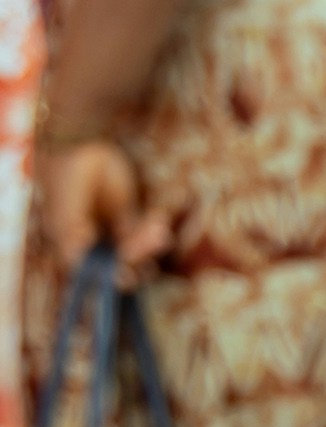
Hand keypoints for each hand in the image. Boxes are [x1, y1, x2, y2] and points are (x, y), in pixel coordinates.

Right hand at [38, 134, 168, 274]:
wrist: (81, 149)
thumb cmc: (67, 181)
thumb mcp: (65, 210)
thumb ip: (72, 235)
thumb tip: (77, 260)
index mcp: (71, 249)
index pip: (93, 273)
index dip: (110, 277)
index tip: (127, 275)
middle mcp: (92, 246)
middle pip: (118, 265)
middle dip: (137, 259)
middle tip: (153, 244)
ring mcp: (110, 233)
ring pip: (134, 250)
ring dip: (148, 245)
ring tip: (159, 228)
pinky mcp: (128, 218)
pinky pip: (143, 232)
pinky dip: (152, 229)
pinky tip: (158, 218)